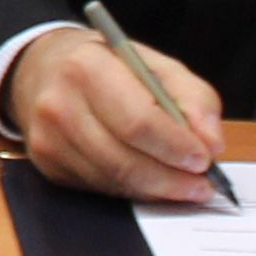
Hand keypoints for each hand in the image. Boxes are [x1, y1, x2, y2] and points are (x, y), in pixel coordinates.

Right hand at [2, 24, 231, 207]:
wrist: (43, 70)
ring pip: (113, 180)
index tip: (204, 159)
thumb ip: (193, 98)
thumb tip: (211, 143)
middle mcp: (59, 104)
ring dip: (157, 190)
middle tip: (202, 184)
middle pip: (124, 159)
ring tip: (186, 186)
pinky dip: (134, 190)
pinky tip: (153, 182)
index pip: (137, 121)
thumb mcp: (154, 64)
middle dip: (171, 178)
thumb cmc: (106, 66)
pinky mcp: (47, 165)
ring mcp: (48, 139)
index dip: (175, 146)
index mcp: (86, 67)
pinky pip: (100, 188)